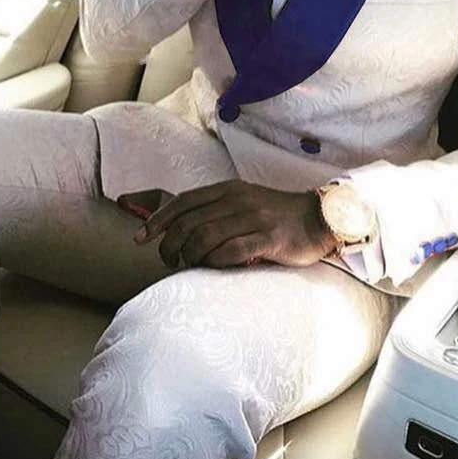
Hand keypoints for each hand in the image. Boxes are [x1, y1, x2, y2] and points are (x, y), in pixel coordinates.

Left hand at [133, 179, 337, 269]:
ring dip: (190, 256)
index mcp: (228, 189)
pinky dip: (214, 263)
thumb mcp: (241, 202)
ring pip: (204, 238)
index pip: (183, 202)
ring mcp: (253, 218)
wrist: (318, 219)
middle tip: (168, 262)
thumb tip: (176, 228)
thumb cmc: (274, 216)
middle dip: (169, 245)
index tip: (139, 238)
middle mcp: (238, 200)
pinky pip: (230, 252)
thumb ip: (213, 210)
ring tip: (190, 267)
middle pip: (188, 223)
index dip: (158, 220)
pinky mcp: (269, 239)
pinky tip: (213, 268)